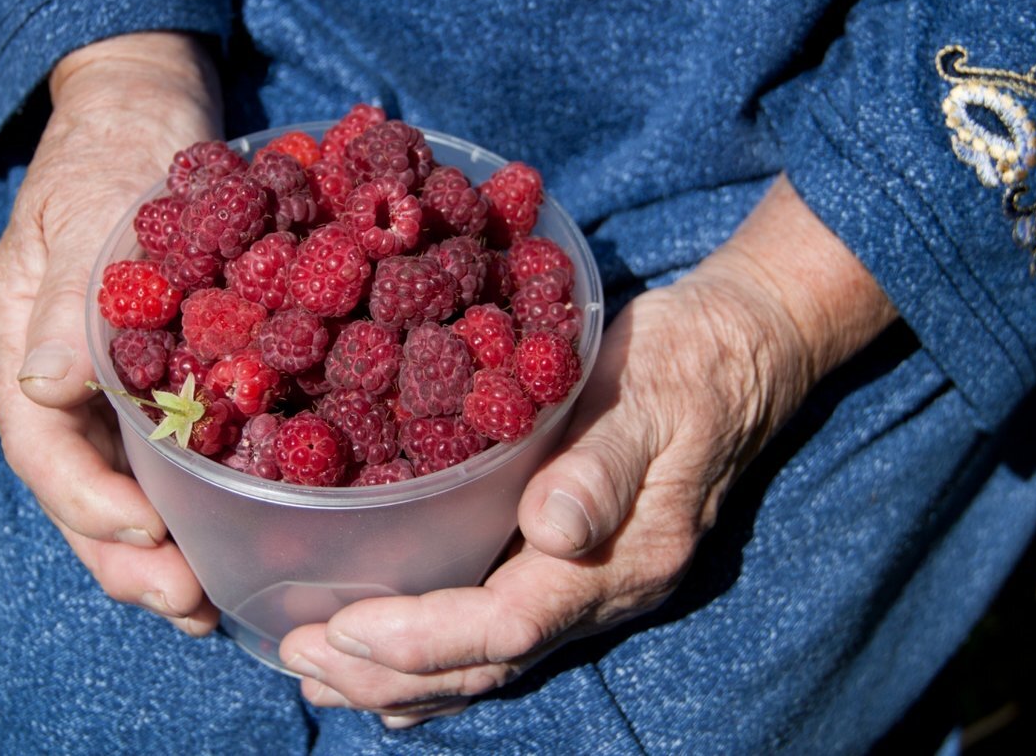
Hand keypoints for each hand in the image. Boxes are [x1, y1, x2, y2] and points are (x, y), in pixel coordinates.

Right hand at [0, 33, 223, 633]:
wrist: (152, 114)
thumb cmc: (117, 146)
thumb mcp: (92, 203)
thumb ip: (70, 291)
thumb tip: (45, 383)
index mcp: (28, 339)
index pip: (42, 443)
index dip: (88, 503)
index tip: (148, 539)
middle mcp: (67, 375)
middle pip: (86, 487)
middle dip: (130, 557)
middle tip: (189, 607)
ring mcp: (117, 381)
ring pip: (130, 484)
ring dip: (167, 550)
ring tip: (212, 604)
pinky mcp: (172, 375)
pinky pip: (177, 451)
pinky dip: (202, 499)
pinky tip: (238, 537)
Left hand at [278, 176, 896, 725]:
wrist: (737, 356)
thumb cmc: (686, 363)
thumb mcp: (651, 395)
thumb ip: (604, 466)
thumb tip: (551, 532)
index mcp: (621, 558)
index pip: (508, 625)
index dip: (421, 638)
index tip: (339, 626)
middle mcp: (603, 592)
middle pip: (487, 664)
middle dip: (389, 673)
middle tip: (299, 659)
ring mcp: (588, 586)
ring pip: (488, 662)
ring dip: (402, 678)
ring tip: (320, 675)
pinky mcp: (572, 565)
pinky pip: (498, 634)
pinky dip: (434, 659)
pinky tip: (385, 665)